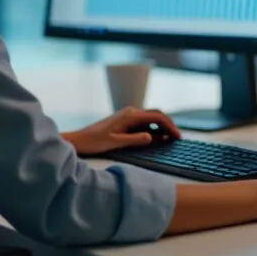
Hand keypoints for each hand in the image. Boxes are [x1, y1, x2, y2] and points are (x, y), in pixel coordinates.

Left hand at [63, 107, 182, 155]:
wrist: (79, 140)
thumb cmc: (95, 142)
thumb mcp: (115, 143)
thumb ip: (134, 140)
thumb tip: (152, 137)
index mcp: (130, 115)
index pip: (157, 117)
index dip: (170, 126)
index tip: (177, 137)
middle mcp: (131, 112)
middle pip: (157, 115)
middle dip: (169, 125)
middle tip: (177, 138)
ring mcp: (128, 116)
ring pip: (151, 119)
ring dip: (162, 127)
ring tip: (170, 139)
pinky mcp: (125, 122)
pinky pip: (144, 123)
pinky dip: (153, 129)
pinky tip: (156, 139)